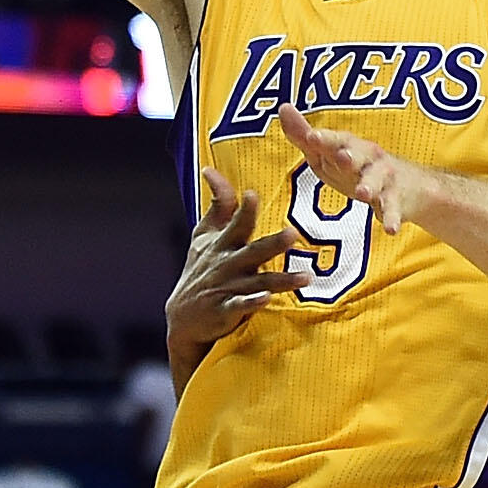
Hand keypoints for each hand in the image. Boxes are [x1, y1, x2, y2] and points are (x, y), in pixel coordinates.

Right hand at [167, 168, 305, 355]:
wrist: (183, 318)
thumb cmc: (200, 269)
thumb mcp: (202, 236)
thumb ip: (217, 204)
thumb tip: (211, 170)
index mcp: (223, 244)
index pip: (236, 224)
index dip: (244, 210)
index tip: (252, 195)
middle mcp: (227, 264)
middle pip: (253, 252)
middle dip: (273, 243)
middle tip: (293, 234)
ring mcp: (227, 288)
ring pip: (258, 282)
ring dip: (281, 279)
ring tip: (305, 277)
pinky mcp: (226, 311)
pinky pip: (241, 307)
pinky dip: (253, 303)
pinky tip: (267, 299)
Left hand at [278, 105, 430, 231]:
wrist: (411, 187)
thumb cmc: (359, 168)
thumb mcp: (329, 154)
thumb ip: (304, 136)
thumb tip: (283, 108)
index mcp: (349, 146)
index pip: (336, 140)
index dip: (325, 138)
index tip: (311, 136)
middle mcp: (368, 158)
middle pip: (359, 155)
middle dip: (350, 155)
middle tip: (342, 158)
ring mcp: (385, 178)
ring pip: (377, 180)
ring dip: (370, 185)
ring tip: (362, 193)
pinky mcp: (396, 200)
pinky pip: (394, 209)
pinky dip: (392, 218)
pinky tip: (390, 230)